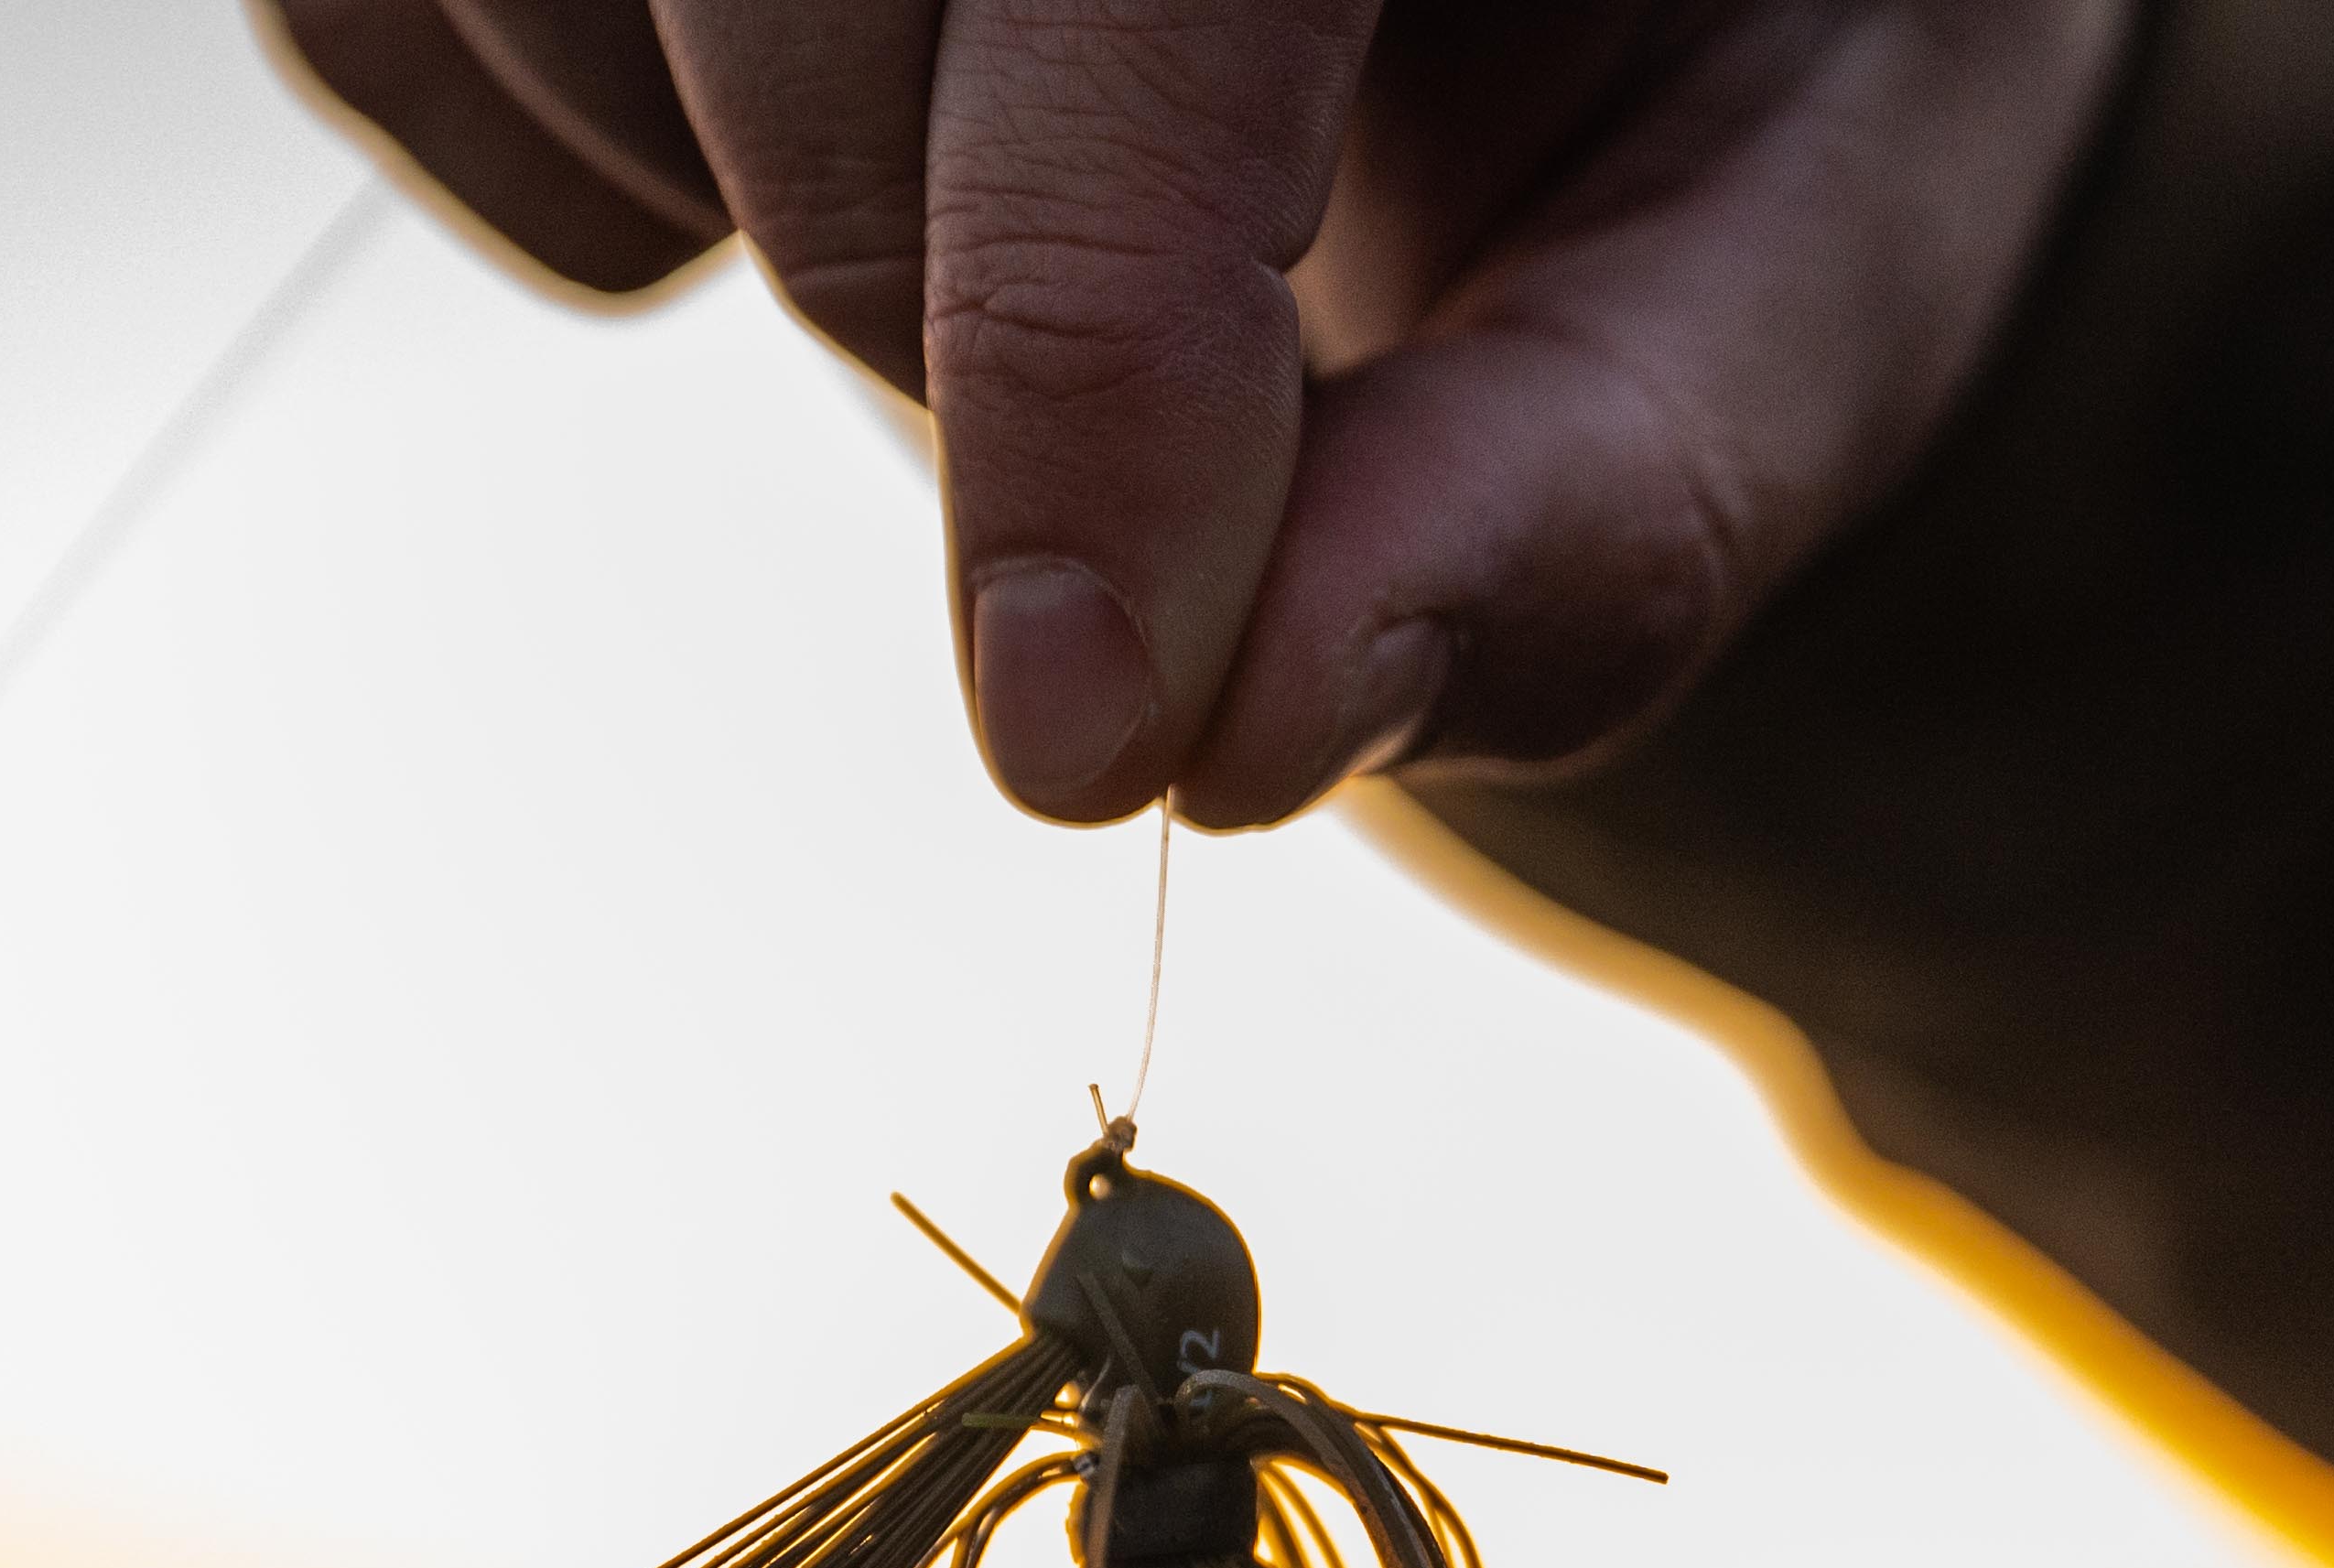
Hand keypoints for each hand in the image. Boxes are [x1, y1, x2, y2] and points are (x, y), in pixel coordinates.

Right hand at [266, 0, 2137, 827]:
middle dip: (925, 284)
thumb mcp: (1800, 256)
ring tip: (993, 224)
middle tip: (1133, 427)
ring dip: (720, 205)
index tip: (1091, 730)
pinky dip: (533, 140)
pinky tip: (789, 132)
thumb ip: (1593, 493)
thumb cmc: (1720, 27)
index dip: (1091, 327)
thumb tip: (1249, 731)